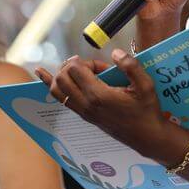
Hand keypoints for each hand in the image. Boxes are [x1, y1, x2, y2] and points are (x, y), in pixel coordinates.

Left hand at [35, 50, 167, 154]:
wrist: (146, 136)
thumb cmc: (147, 110)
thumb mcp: (146, 85)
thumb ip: (130, 66)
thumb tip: (115, 52)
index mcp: (99, 96)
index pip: (76, 69)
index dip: (86, 61)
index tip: (102, 67)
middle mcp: (86, 104)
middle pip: (63, 76)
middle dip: (74, 66)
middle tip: (92, 68)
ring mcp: (83, 112)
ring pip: (57, 88)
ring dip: (62, 74)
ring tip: (74, 69)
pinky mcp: (83, 116)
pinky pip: (60, 98)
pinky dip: (50, 84)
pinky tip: (41, 73)